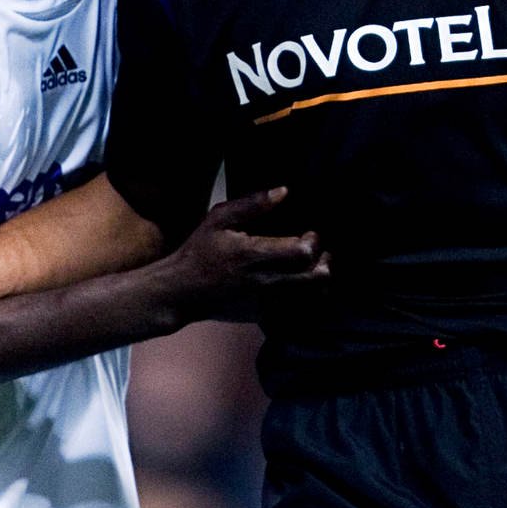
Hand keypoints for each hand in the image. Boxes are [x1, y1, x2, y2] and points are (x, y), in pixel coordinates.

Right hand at [161, 186, 328, 321]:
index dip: (314, 241)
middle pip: (315, 278)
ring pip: (311, 298)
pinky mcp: (264, 317)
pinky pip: (297, 311)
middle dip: (325, 263)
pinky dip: (306, 299)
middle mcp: (264, 282)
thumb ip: (252, 204)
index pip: (302, 252)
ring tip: (313, 268)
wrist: (181, 292)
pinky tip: (300, 286)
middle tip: (321, 252)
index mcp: (254, 255)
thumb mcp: (219, 219)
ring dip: (318, 282)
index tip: (310, 233)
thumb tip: (284, 191)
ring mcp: (265, 303)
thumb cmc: (200, 251)